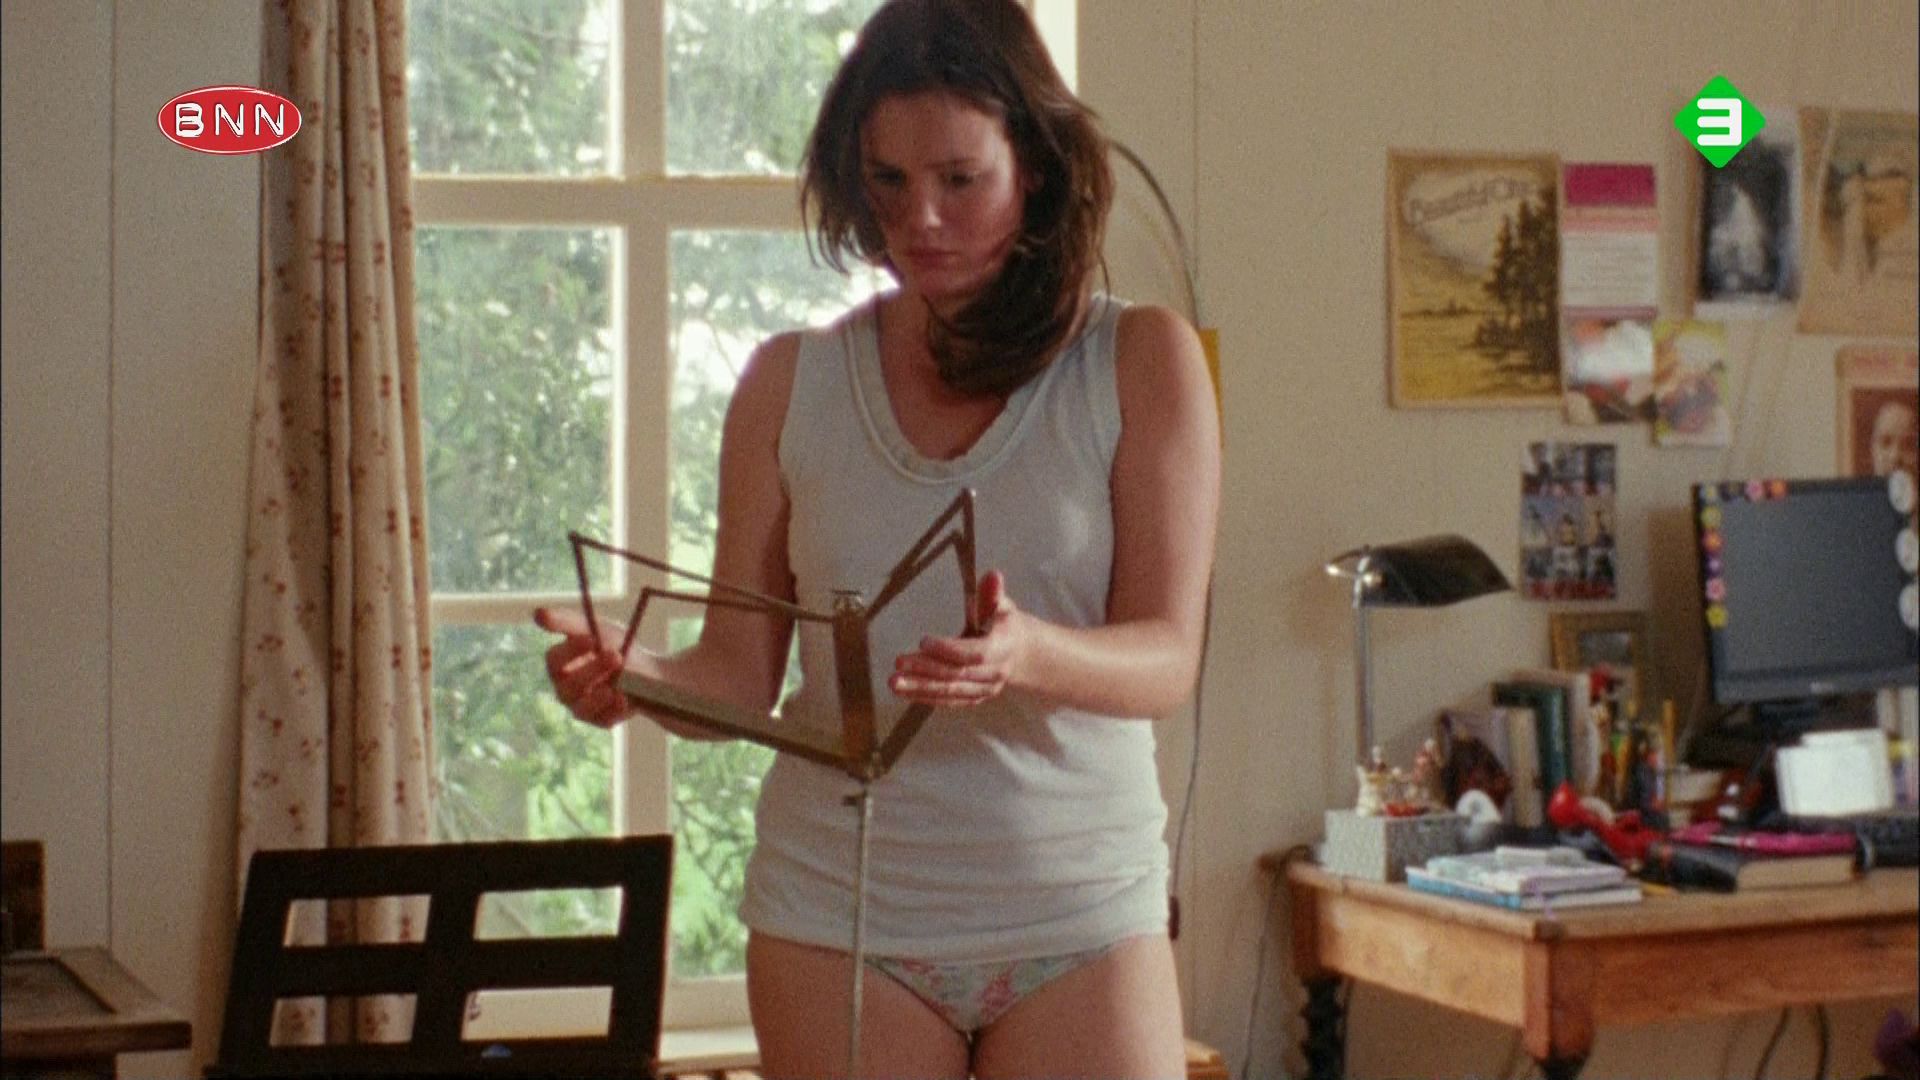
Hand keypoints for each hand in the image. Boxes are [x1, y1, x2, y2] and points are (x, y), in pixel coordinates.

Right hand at [534, 606, 634, 728]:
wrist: (648, 670)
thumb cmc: (615, 645)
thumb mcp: (597, 627)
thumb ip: (567, 622)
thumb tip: (537, 613)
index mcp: (561, 665)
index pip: (554, 660)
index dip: (571, 651)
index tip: (590, 639)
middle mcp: (566, 689)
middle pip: (568, 685)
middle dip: (592, 670)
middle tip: (616, 656)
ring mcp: (583, 707)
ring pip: (581, 707)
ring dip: (599, 695)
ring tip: (617, 684)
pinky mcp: (602, 721)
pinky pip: (603, 719)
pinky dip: (614, 709)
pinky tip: (625, 698)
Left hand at [888, 570, 1024, 706]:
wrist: (1022, 655)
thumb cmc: (1007, 625)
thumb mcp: (1002, 605)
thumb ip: (992, 593)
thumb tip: (992, 574)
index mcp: (1003, 648)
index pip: (976, 653)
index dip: (949, 650)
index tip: (923, 641)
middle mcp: (995, 673)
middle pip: (958, 674)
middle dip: (926, 670)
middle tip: (898, 663)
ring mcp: (985, 689)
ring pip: (950, 691)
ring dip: (920, 688)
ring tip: (894, 682)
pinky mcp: (974, 698)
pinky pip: (949, 701)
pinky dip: (926, 697)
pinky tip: (904, 691)